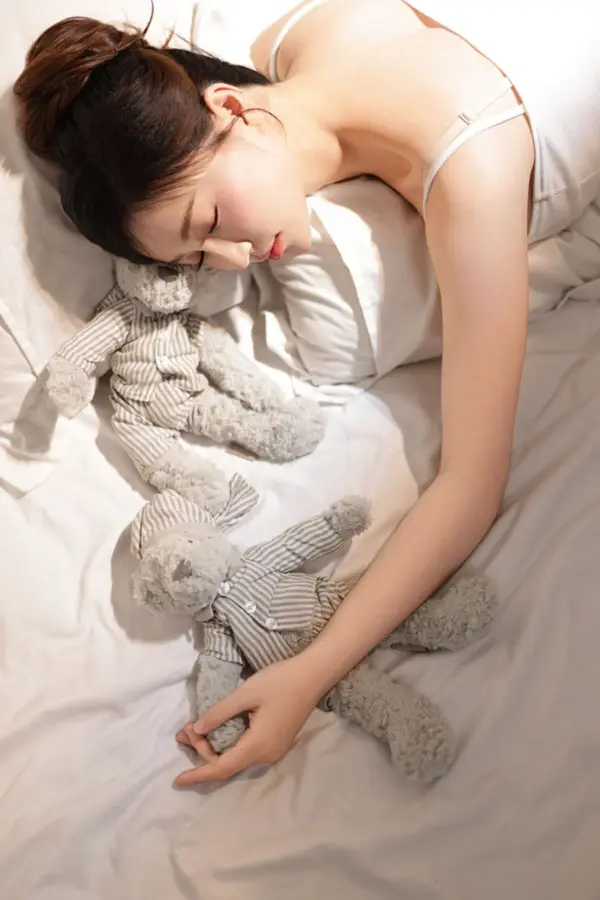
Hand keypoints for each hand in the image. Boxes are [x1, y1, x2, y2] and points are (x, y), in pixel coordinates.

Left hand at [174, 658, 320, 785]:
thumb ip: (219, 713)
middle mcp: (266, 755)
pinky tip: (217, 728)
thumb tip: (198, 730)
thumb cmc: (280, 682)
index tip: (177, 779)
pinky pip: (246, 750)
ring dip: (214, 747)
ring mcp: (273, 749)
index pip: (222, 768)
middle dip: (202, 751)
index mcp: (258, 746)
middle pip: (227, 763)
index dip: (198, 774)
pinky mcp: (276, 741)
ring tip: (195, 728)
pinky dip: (228, 743)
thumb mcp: (245, 693)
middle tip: (187, 728)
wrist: (312, 676)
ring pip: (236, 757)